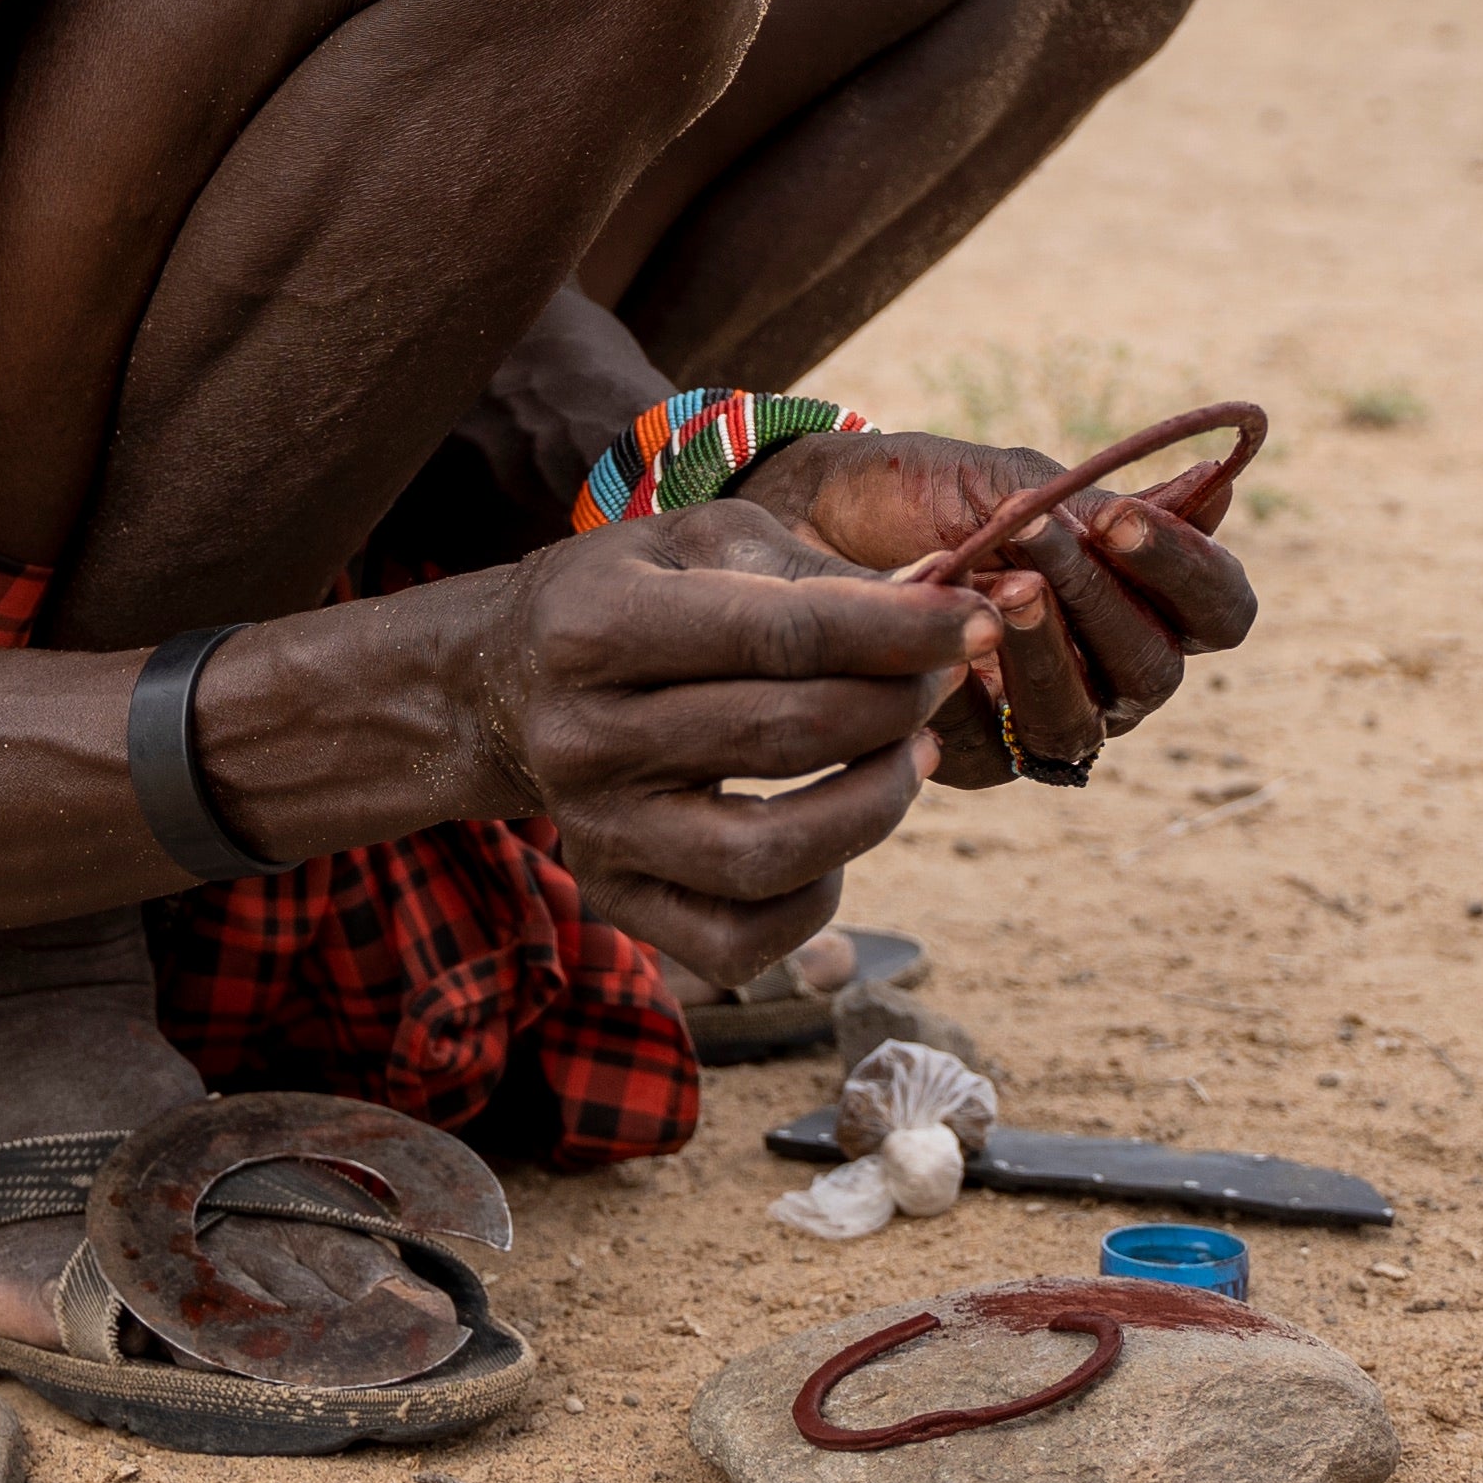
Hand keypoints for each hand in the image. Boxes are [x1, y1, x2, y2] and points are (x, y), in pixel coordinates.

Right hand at [454, 499, 981, 985]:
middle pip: (789, 736)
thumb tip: (943, 599)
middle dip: (899, 703)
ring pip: (769, 856)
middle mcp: (585, 735)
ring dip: (875, 805)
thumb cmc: (631, 595)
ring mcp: (597, 830)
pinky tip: (840, 837)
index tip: (977, 620)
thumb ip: (809, 569)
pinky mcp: (615, 897)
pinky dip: (818, 900)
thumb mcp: (698, 542)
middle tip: (941, 677)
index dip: (899, 631)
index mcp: (597, 625)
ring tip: (910, 755)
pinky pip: (739, 940)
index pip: (781, 634)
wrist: (505, 683)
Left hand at [733, 427, 1258, 782]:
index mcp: (1139, 594)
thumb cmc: (917, 491)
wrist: (798, 516)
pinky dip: (970, 693)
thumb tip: (1213, 493)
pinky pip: (998, 748)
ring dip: (1045, 648)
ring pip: (1084, 715)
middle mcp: (1109, 669)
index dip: (1188, 570)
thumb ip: (1094, 499)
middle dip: (1104, 599)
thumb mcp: (1003, 479)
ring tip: (998, 586)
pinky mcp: (979, 758)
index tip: (1122, 517)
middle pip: (1156, 667)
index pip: (1218, 608)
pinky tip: (936, 649)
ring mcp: (1046, 718)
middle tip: (1041, 538)